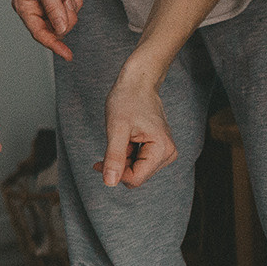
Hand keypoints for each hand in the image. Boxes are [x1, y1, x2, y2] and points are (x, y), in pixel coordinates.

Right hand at [13, 0, 81, 59]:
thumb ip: (53, 8)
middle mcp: (34, 7)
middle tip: (67, 1)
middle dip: (66, 18)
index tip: (68, 55)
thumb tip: (61, 30)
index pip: (39, 33)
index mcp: (25, 6)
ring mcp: (45, 1)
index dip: (54, 45)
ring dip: (71, 9)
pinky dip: (74, 1)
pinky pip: (68, 8)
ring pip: (63, 19)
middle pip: (54, 28)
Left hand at [93, 72, 174, 187]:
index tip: (98, 163)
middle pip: (137, 176)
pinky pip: (139, 163)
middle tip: (109, 145)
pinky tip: (124, 139)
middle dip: (119, 166)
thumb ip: (115, 157)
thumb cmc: (127, 100)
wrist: (138, 82)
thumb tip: (109, 183)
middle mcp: (168, 154)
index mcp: (162, 150)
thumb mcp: (116, 129)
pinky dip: (127, 155)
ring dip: (122, 159)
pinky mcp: (159, 149)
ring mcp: (165, 152)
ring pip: (136, 171)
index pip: (135, 179)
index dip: (115, 173)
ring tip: (120, 138)